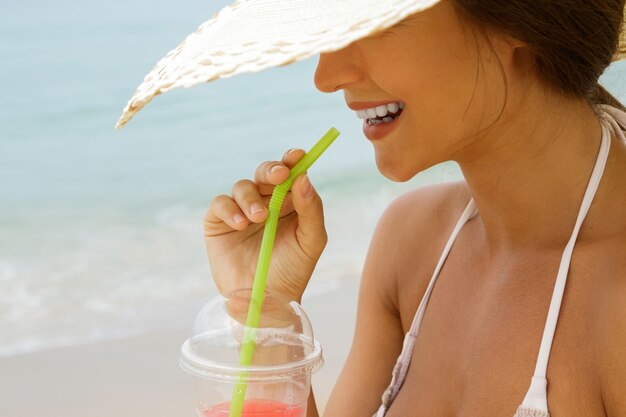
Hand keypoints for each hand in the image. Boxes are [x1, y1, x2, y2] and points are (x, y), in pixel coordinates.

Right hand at [204, 148, 327, 301]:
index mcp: (289, 204)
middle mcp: (265, 203)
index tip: (297, 155)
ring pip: (242, 186)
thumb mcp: (310, 241)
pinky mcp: (219, 223)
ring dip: (251, 197)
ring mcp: (241, 212)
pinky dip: (230, 209)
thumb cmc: (292, 272)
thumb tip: (304, 178)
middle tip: (278, 175)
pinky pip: (220, 204)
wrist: (265, 302)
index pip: (290, 174)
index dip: (292, 160)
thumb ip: (311, 210)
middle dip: (271, 170)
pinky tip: (241, 224)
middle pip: (265, 174)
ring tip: (259, 218)